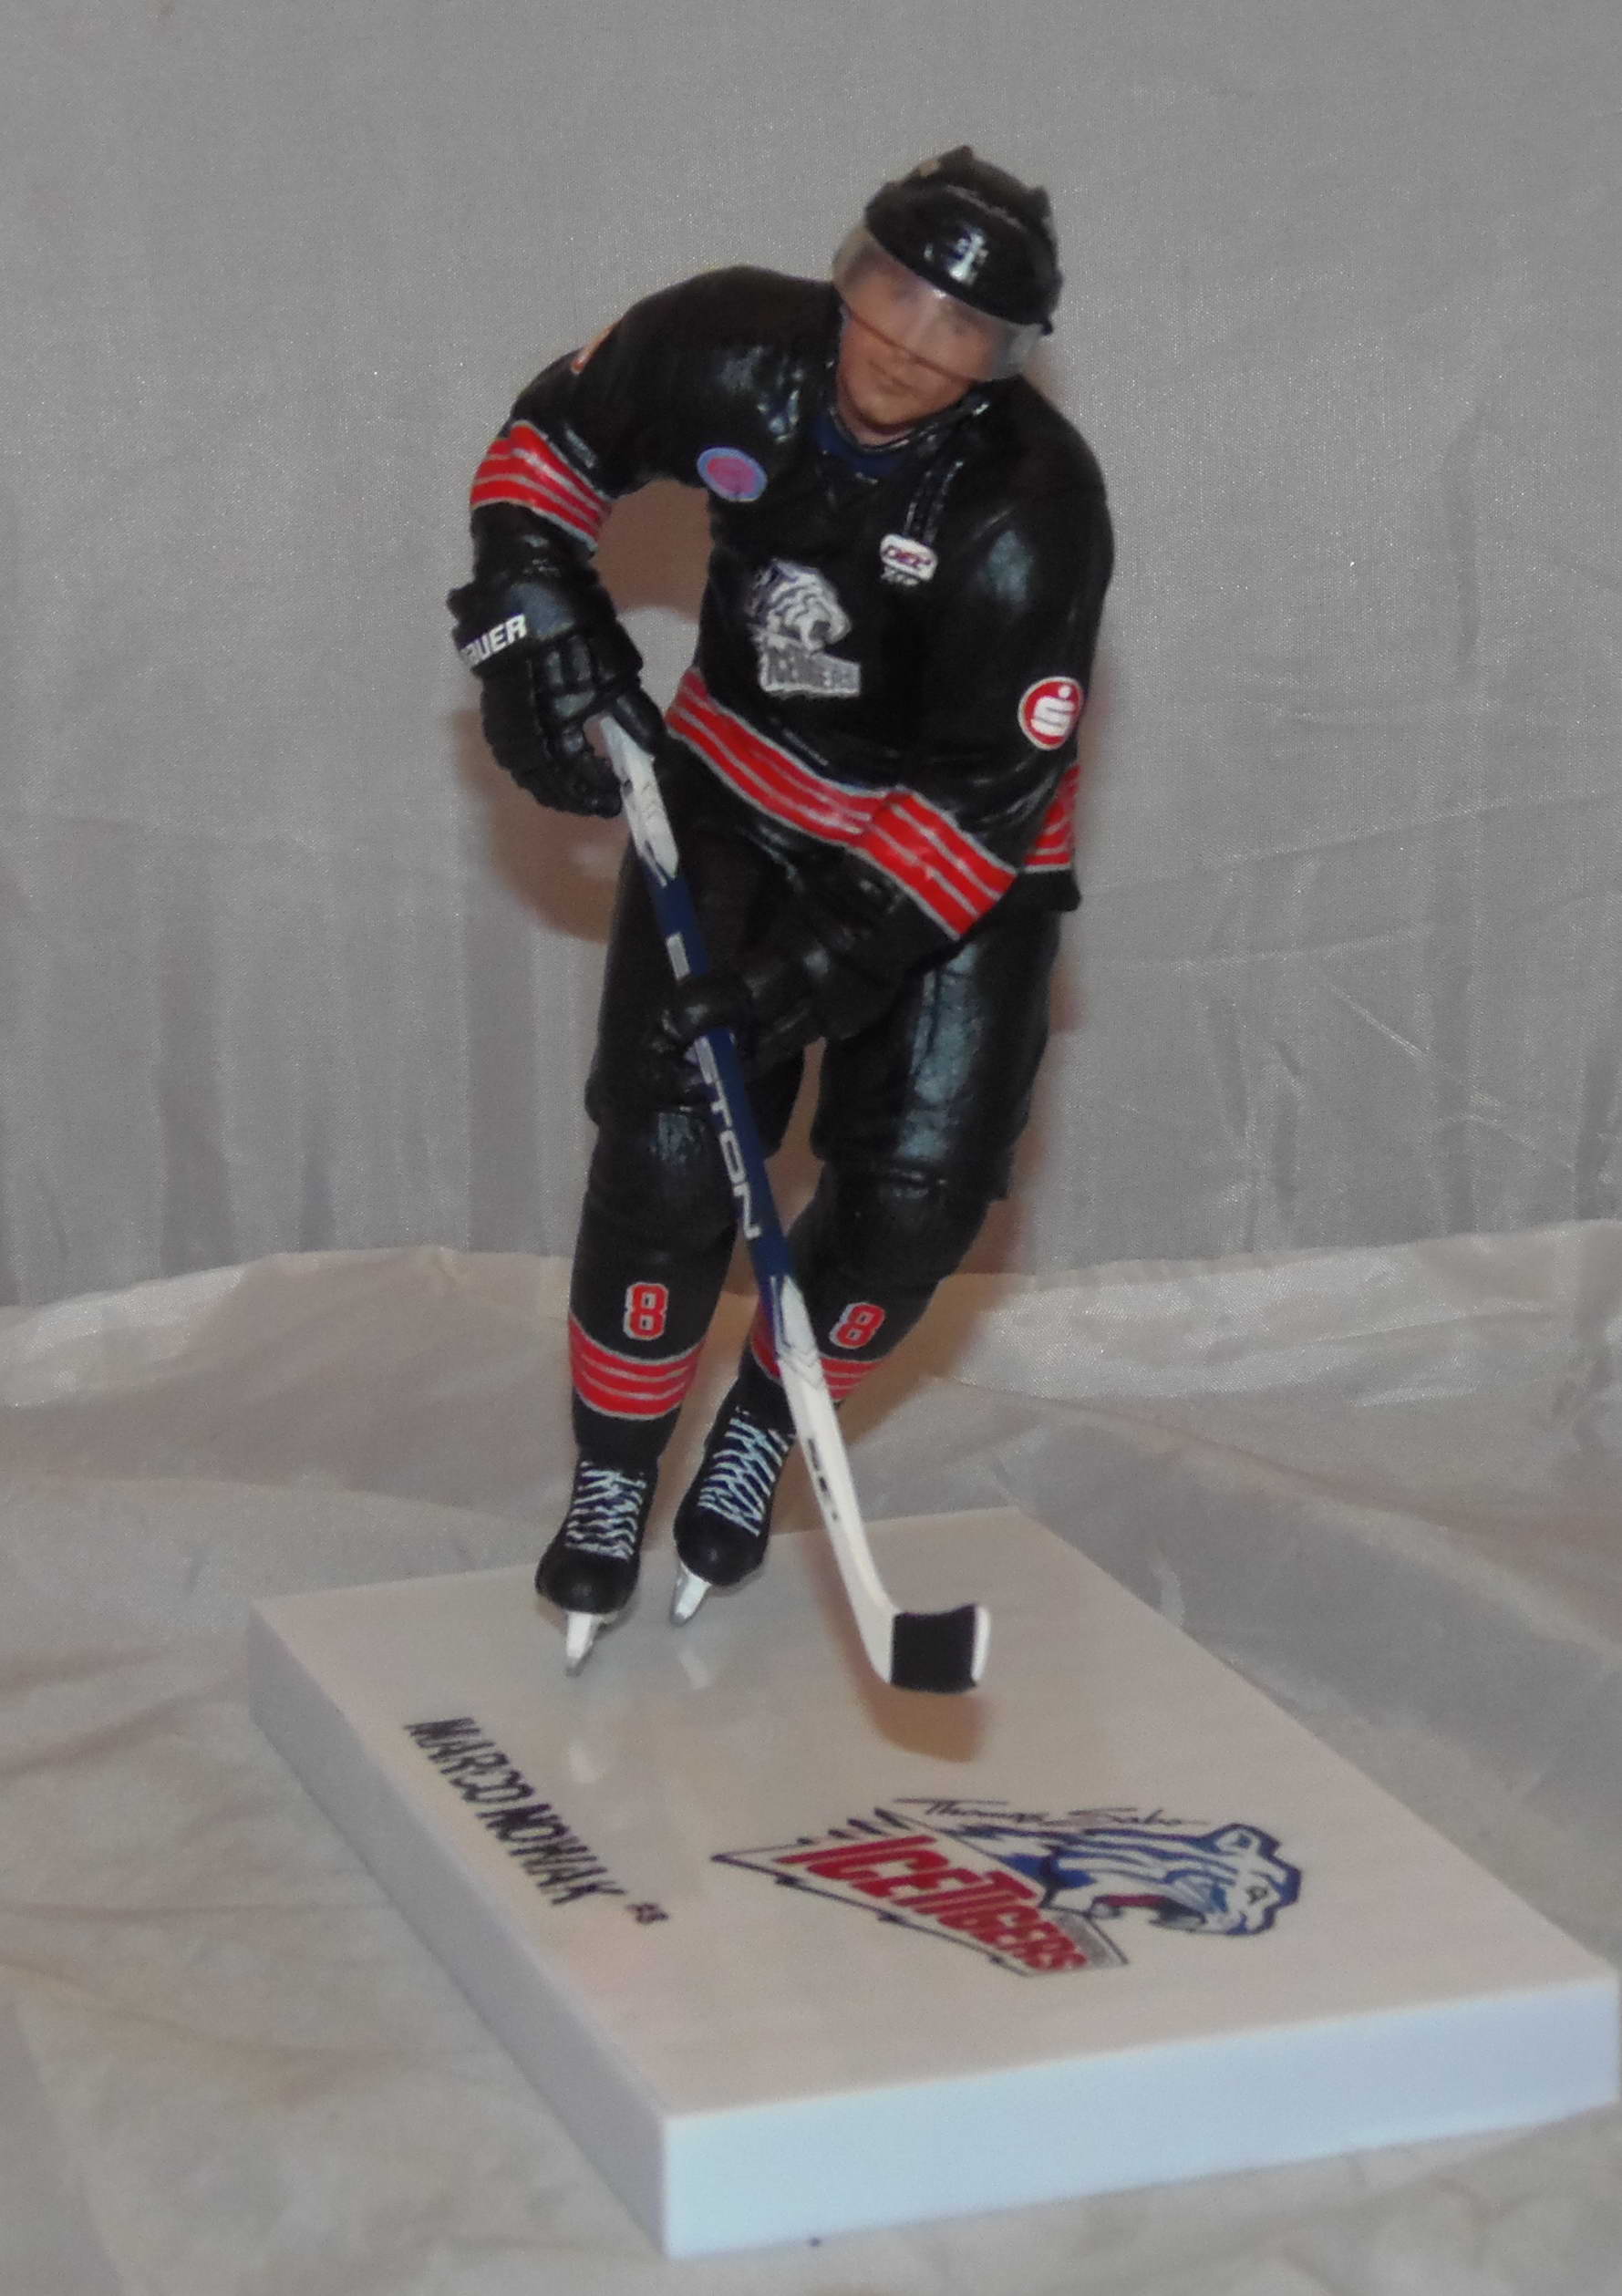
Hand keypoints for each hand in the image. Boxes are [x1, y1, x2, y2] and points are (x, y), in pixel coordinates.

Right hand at [448, 572, 661, 815]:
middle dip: (571, 796)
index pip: (574, 769)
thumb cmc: (575, 620)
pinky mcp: (492, 701)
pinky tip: (541, 770)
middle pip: (545, 777)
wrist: (521, 578)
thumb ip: (631, 713)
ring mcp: (502, 713)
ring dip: (547, 787)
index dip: (595, 788)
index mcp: (555, 713)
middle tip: (596, 805)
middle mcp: (524, 722)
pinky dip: (526, 768)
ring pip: (522, 767)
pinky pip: (507, 749)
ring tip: (570, 796)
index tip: (616, 799)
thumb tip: (653, 751)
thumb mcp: (613, 664)